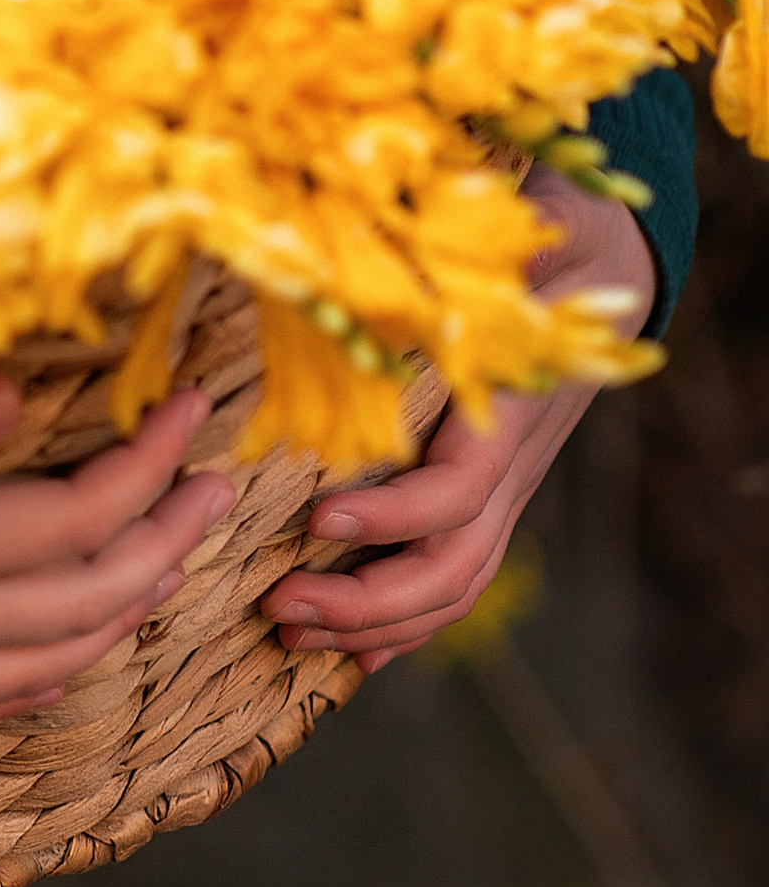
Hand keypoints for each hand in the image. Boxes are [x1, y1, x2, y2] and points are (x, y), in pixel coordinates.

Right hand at [0, 384, 234, 751]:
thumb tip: (21, 394)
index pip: (78, 514)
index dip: (147, 462)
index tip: (195, 407)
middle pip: (91, 593)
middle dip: (168, 537)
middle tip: (220, 486)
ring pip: (57, 656)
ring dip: (130, 608)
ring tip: (171, 567)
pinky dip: (50, 681)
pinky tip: (62, 669)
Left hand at [260, 176, 657, 676]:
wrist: (606, 270)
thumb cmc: (555, 242)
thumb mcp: (526, 234)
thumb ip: (478, 259)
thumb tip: (411, 269)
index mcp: (506, 414)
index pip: (456, 491)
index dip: (393, 514)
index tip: (320, 515)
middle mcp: (510, 468)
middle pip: (451, 564)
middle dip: (366, 599)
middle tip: (280, 603)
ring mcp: (504, 490)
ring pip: (453, 585)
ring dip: (373, 622)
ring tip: (290, 631)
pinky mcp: (487, 495)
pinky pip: (457, 576)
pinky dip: (407, 622)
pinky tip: (354, 651)